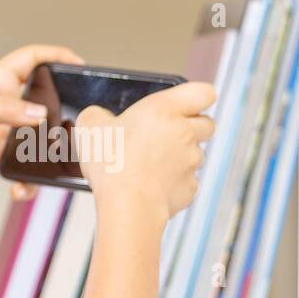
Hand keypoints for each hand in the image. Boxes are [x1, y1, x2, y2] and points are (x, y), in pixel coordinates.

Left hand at [0, 43, 84, 209]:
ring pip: (41, 137)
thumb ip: (1, 109)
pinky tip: (19, 188)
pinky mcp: (4, 159)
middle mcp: (4, 106)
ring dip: (48, 152)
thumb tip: (38, 113)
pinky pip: (28, 168)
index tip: (77, 64)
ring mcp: (6, 133)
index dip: (55, 55)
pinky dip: (29, 181)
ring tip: (50, 161)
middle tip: (75, 120)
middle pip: (44, 98)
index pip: (31, 59)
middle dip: (61, 108)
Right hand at [77, 81, 216, 223]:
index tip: (184, 104)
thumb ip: (98, 115)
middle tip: (167, 135)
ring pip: (197, 154)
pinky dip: (175, 182)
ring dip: (182, 156)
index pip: (204, 92)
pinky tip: (153, 186)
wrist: (128, 205)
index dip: (197, 97)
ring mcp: (191, 161)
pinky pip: (188, 181)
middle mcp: (185, 132)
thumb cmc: (112, 163)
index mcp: (165, 109)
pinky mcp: (190, 187)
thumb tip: (98, 117)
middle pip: (207, 123)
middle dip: (192, 127)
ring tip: (153, 164)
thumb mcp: (91, 126)